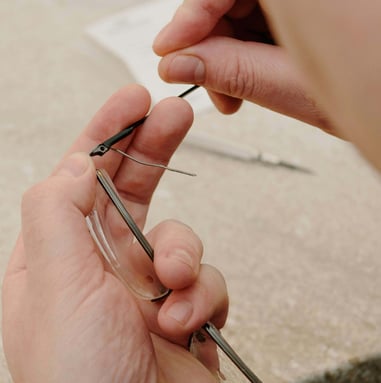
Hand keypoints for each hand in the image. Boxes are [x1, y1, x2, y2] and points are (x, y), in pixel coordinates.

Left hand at [2, 85, 227, 381]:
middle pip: (135, 190)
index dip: (107, 134)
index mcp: (61, 259)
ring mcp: (147, 291)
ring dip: (185, 256)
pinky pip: (207, 280)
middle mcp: (104, 270)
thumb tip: (77, 163)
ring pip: (181, 239)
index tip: (132, 99)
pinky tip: (187, 321)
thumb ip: (57, 214)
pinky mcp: (185, 312)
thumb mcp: (52, 288)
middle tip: (176, 114)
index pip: (83, 178)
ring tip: (173, 284)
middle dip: (156, 149)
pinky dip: (204, 295)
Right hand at [153, 0, 334, 134]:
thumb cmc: (374, 90)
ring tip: (229, 94)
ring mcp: (307, 4)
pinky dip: (244, 54)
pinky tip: (245, 81)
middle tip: (199, 78)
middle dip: (207, 41)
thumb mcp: (294, 86)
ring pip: (242, 12)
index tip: (168, 48)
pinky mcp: (307, 13)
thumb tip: (180, 63)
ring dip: (225, 55)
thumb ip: (232, 70)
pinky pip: (261, 23)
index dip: (192, 14)